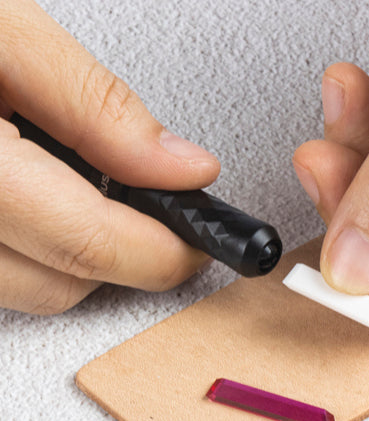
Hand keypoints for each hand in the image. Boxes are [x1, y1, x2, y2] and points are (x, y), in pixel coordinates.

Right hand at [0, 0, 219, 314]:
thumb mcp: (0, 30)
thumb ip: (97, 107)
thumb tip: (180, 166)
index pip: (88, 244)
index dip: (161, 253)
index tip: (196, 245)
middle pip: (62, 284)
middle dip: (124, 257)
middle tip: (150, 215)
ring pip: (26, 290)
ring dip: (74, 256)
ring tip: (80, 192)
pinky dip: (28, 249)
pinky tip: (30, 201)